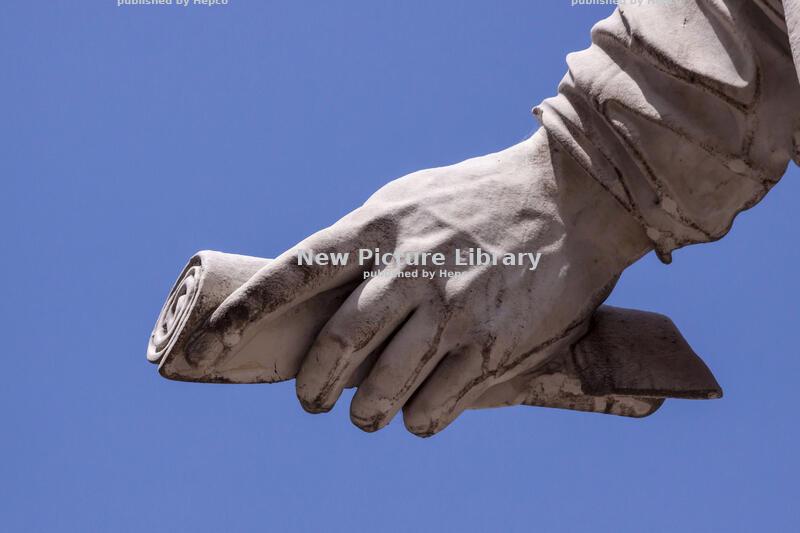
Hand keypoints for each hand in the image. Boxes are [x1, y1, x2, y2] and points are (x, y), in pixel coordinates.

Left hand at [189, 129, 651, 435]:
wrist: (573, 198)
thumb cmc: (481, 198)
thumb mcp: (411, 197)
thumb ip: (365, 237)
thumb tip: (319, 281)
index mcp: (380, 225)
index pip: (296, 271)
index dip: (246, 311)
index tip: (207, 343)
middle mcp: (409, 267)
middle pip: (335, 346)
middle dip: (312, 386)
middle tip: (310, 400)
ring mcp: (451, 309)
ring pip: (382, 387)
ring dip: (364, 413)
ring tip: (364, 416)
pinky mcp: (490, 345)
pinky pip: (435, 406)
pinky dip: (417, 420)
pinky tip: (417, 416)